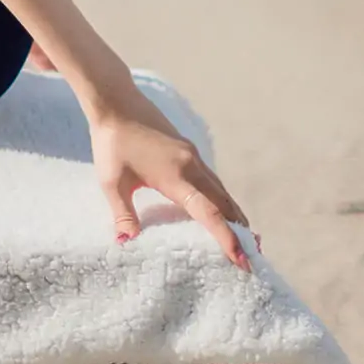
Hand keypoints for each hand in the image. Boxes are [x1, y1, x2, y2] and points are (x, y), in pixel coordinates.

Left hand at [88, 91, 259, 270]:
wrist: (116, 102)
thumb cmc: (112, 142)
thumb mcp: (111, 181)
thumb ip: (123, 213)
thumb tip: (126, 242)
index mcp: (176, 176)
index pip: (209, 213)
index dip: (227, 238)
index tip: (242, 261)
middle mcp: (192, 166)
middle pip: (225, 204)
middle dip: (240, 232)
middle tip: (252, 260)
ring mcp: (193, 158)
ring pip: (223, 192)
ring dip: (235, 216)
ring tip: (246, 240)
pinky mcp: (190, 152)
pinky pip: (214, 181)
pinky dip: (224, 201)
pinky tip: (223, 211)